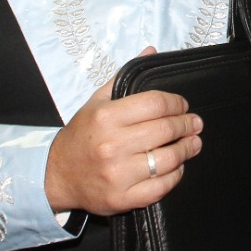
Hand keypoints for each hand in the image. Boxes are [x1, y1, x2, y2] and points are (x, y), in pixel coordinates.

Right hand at [44, 48, 201, 215]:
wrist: (56, 175)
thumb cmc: (81, 136)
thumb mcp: (96, 102)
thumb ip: (124, 77)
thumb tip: (150, 52)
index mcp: (106, 117)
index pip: (155, 103)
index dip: (176, 103)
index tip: (183, 105)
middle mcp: (112, 145)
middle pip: (165, 130)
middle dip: (186, 125)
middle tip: (195, 123)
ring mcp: (118, 174)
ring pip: (168, 159)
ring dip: (187, 149)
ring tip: (194, 143)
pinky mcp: (123, 198)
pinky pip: (161, 187)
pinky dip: (175, 176)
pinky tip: (178, 167)